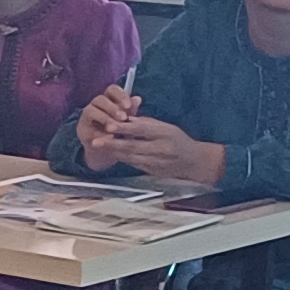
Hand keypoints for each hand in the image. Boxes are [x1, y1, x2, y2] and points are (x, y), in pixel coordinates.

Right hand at [74, 86, 138, 161]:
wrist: (107, 152)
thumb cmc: (119, 133)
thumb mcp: (128, 122)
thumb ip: (131, 110)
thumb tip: (138, 98)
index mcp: (110, 100)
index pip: (112, 90)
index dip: (119, 95)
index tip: (128, 106)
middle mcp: (97, 104)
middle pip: (100, 98)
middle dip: (112, 107)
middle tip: (123, 118)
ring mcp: (88, 114)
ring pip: (91, 109)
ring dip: (104, 117)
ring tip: (114, 127)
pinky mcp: (82, 126)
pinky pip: (87, 125)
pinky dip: (98, 131)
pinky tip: (108, 136)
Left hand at [98, 109, 225, 187]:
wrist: (193, 161)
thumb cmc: (177, 140)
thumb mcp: (165, 127)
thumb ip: (146, 123)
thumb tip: (125, 118)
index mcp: (165, 133)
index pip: (141, 129)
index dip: (124, 128)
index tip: (109, 125)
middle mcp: (161, 149)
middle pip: (132, 146)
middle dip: (112, 143)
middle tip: (95, 141)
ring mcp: (157, 162)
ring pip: (130, 157)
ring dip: (114, 151)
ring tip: (100, 145)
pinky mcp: (153, 171)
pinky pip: (133, 164)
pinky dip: (122, 158)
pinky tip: (113, 153)